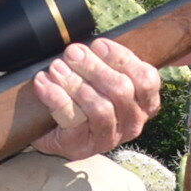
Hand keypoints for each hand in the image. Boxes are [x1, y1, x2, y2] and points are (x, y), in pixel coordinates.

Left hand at [31, 38, 162, 159]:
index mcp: (145, 104)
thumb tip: (94, 47)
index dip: (122, 59)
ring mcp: (108, 138)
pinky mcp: (81, 146)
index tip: (97, 45)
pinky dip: (56, 98)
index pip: (146, 79)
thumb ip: (108, 62)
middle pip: (121, 90)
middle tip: (71, 52)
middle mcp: (132, 123)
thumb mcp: (103, 79)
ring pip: (100, 107)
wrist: (54, 131)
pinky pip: (73, 120)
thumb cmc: (85, 99)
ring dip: (75, 82)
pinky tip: (44, 84)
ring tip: (56, 67)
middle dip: (94, 67)